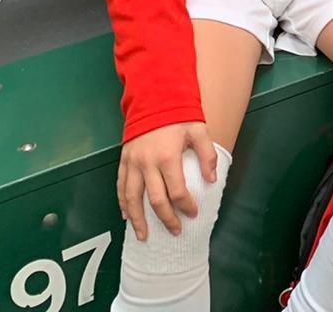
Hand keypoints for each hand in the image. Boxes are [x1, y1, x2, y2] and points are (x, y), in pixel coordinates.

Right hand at [118, 121, 218, 240]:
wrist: (153, 97)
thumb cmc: (178, 114)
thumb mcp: (199, 130)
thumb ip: (207, 155)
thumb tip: (211, 180)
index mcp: (167, 157)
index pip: (177, 191)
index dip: (186, 206)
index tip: (193, 213)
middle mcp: (147, 163)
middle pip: (155, 200)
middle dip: (166, 219)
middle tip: (175, 231)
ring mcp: (133, 163)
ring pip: (133, 198)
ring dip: (138, 219)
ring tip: (144, 235)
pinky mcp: (124, 160)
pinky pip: (121, 186)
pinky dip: (122, 203)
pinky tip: (126, 215)